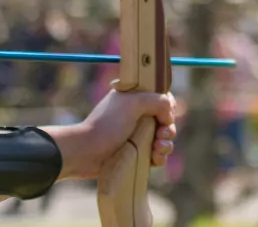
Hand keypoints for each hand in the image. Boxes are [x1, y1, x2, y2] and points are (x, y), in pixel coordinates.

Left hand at [45, 90, 176, 180]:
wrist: (87, 152)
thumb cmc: (107, 124)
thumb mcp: (133, 103)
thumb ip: (158, 100)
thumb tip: (170, 113)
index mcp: (134, 99)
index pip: (160, 98)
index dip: (167, 106)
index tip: (166, 113)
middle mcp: (136, 116)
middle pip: (165, 120)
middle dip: (168, 127)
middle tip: (162, 133)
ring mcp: (137, 136)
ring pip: (163, 139)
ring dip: (166, 143)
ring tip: (157, 147)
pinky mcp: (137, 154)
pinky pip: (157, 155)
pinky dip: (159, 156)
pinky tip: (154, 158)